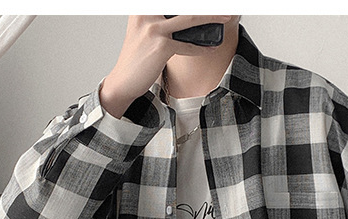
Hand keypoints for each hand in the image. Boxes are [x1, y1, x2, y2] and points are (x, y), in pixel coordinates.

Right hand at [100, 15, 232, 117]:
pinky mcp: (161, 46)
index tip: (207, 4)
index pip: (170, 0)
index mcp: (143, 7)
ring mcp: (154, 28)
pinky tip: (211, 48)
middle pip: (184, 5)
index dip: (192, 2)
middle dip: (205, 6)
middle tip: (222, 5)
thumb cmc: (136, 59)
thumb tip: (187, 17)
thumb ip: (160, 19)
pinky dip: (201, 48)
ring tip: (225, 16)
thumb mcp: (144, 30)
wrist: (122, 81)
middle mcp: (147, 13)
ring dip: (211, 17)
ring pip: (190, 19)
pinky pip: (188, 45)